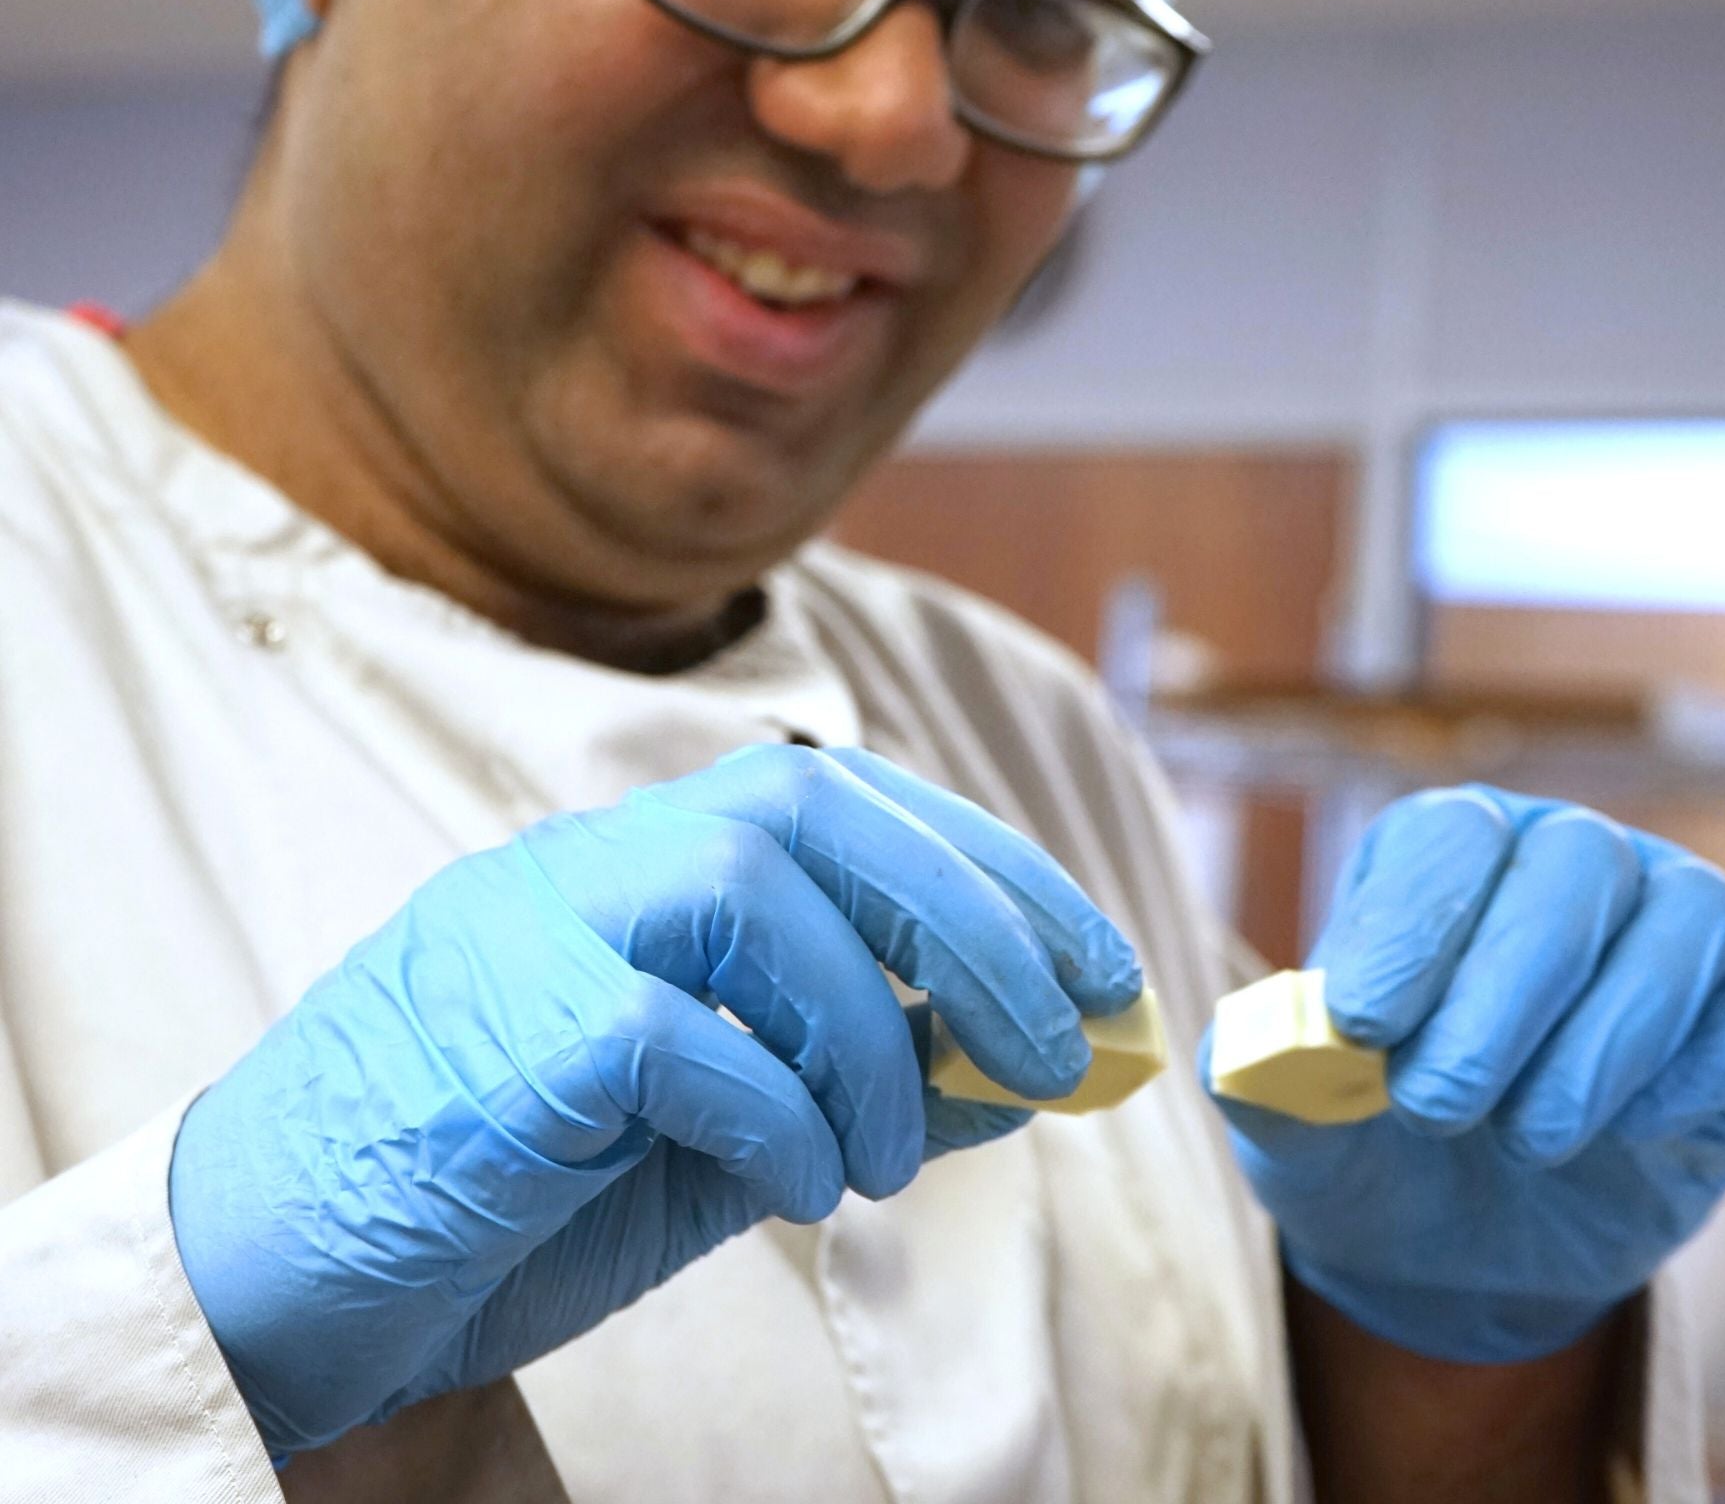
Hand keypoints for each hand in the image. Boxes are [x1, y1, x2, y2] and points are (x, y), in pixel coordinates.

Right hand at [169, 745, 1140, 1456]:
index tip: (1096, 961)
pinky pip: (671, 1035)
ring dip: (870, 1028)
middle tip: (1065, 1040)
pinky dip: (774, 1111)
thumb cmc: (513, 1188)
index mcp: (647, 860)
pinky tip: (802, 1188)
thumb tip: (1017, 1064)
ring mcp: (532, 927)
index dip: (989, 866)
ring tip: (896, 1156)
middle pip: (813, 809)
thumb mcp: (726, 1136)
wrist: (280, 1273)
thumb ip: (859, 1081)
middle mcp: (591, 858)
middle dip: (971, 916)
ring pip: (750, 891)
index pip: (847, 800)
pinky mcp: (497, 1031)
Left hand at [1204, 787, 1724, 1364]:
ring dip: (1601, 1037)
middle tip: (1437, 1105)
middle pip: (1572, 866)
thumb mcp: (1291, 1127)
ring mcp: (1669, 923)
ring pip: (1683, 917)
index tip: (1363, 1024)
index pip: (1450, 838)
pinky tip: (1625, 1136)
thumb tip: (1256, 1050)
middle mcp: (1564, 856)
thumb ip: (1260, 1078)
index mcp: (1447, 848)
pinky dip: (1699, 1068)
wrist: (1456, 1242)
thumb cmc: (1366, 1144)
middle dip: (1502, 994)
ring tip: (1526, 1138)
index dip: (1413, 923)